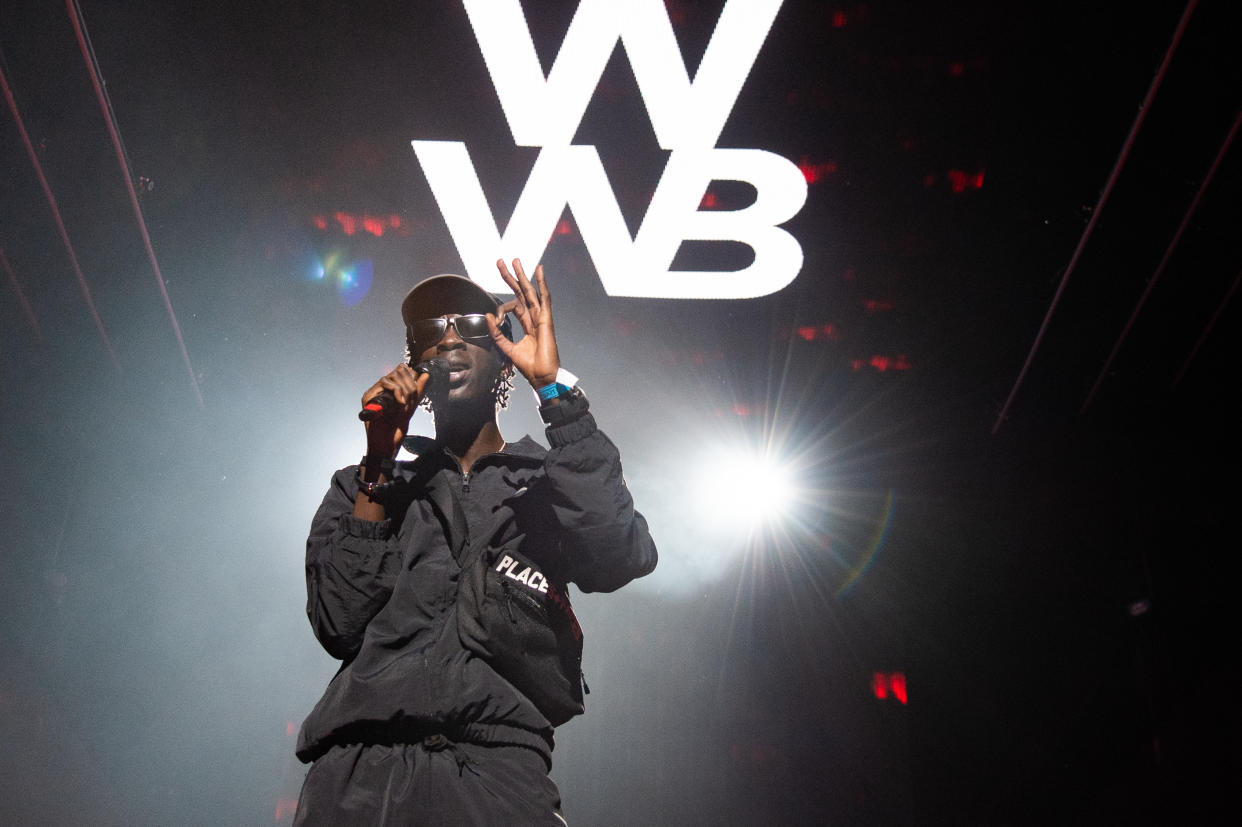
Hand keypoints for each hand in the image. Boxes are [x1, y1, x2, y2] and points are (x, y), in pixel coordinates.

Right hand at [360, 363, 426, 456]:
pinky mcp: (368, 398)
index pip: (399, 370)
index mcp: (387, 390)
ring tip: (404, 403)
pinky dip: (396, 391)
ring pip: (390, 377)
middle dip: (407, 383)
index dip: (410, 375)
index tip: (416, 385)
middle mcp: (378, 390)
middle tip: (410, 398)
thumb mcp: (411, 405)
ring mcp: (372, 394)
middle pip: (395, 372)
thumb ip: (417, 390)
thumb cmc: (398, 426)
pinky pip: (384, 384)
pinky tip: (400, 403)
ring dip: (402, 389)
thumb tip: (426, 375)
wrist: (388, 441)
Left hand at [488, 259, 560, 387]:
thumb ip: (497, 332)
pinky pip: (544, 298)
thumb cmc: (530, 366)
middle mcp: (535, 318)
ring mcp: (541, 318)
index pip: (515, 306)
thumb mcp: (507, 348)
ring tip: (516, 260)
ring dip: (523, 275)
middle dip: (512, 277)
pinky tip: (539, 271)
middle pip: (522, 293)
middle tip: (503, 261)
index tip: (495, 317)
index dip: (502, 308)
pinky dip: (542, 283)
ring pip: (531, 291)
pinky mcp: (546, 320)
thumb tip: (488, 315)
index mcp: (527, 325)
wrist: (542, 377)